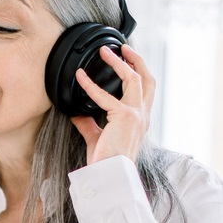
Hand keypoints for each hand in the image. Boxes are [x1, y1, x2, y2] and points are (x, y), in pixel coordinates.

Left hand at [70, 44, 155, 165]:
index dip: (138, 73)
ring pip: (134, 78)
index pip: (145, 91)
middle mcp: (143, 115)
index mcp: (140, 120)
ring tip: (105, 51)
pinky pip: (104, 95)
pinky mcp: (124, 116)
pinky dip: (90, 84)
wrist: (109, 175)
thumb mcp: (97, 137)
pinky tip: (80, 76)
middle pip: (147, 79)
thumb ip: (89, 124)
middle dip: (136, 60)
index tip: (127, 61)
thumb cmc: (105, 161)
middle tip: (123, 47)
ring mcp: (137, 115)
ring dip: (119, 62)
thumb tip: (76, 113)